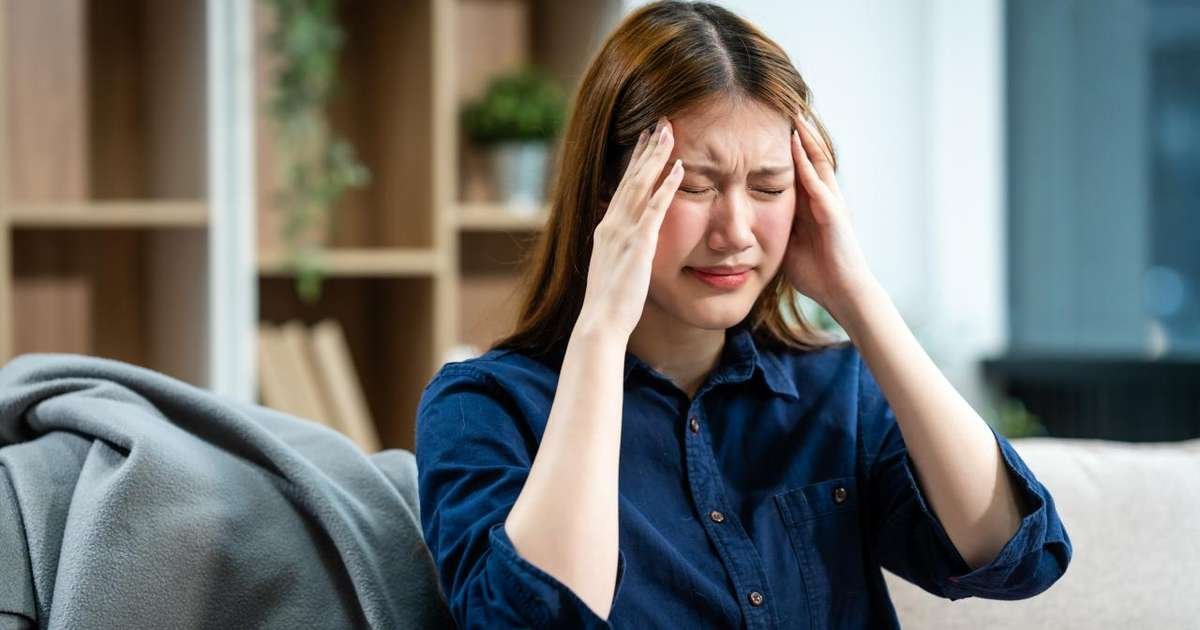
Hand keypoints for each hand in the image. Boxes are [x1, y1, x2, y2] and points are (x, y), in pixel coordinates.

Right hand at [577, 118, 683, 339]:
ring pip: (640, 185)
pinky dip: (667, 186)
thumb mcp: (615, 270)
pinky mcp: (638, 245)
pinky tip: (679, 168)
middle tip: (658, 123)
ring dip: (655, 157)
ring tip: (668, 132)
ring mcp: (623, 233)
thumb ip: (623, 252)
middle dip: (645, 149)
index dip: (635, 162)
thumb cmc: (610, 304)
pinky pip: (655, 208)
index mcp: (606, 230)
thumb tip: (631, 247)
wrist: (601, 322)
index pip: (622, 187)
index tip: (645, 141)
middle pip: (630, 178)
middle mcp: (611, 225)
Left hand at [782, 112, 877, 318]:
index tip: (768, 129)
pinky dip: (807, 163)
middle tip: (785, 108)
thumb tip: (747, 224)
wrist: (842, 293)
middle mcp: (823, 198)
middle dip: (799, 135)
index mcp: (811, 205)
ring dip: (805, 140)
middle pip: (811, 157)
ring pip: (817, 162)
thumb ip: (773, 229)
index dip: (785, 149)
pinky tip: (795, 146)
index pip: (797, 168)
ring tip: (794, 115)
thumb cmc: (816, 274)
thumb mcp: (786, 245)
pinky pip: (818, 183)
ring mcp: (831, 203)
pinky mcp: (834, 213)